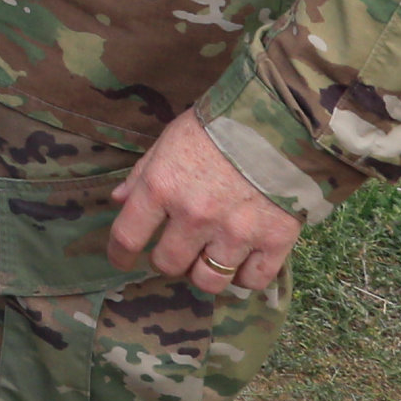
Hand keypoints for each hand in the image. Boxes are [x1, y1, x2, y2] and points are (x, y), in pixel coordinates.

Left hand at [107, 108, 303, 295]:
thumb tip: (118, 201)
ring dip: (204, 272)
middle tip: (177, 248)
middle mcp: (195, 216)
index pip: (127, 237)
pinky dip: (244, 277)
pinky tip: (242, 261)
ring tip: (208, 257)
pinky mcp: (274, 241)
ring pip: (208, 281)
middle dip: (168, 260)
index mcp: (163, 187)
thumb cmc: (218, 125)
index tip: (121, 260)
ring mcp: (235, 233)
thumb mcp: (170, 141)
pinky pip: (252, 281)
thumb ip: (142, 174)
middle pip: (169, 265)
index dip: (119, 255)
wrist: (282, 118)